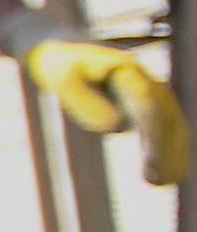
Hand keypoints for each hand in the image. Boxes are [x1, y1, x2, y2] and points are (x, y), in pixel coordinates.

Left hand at [0, 9, 187, 186]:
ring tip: (159, 183)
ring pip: (171, 126)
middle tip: (154, 180)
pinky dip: (170, 152)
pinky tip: (167, 177)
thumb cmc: (60, 63)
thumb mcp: (62, 78)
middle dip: (164, 150)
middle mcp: (146, 82)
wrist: (62, 49)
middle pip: (166, 118)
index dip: (153, 135)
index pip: (147, 105)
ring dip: (171, 155)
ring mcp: (149, 95)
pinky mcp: (145, 107)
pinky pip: (166, 131)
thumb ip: (86, 101)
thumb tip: (117, 126)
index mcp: (127, 72)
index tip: (150, 163)